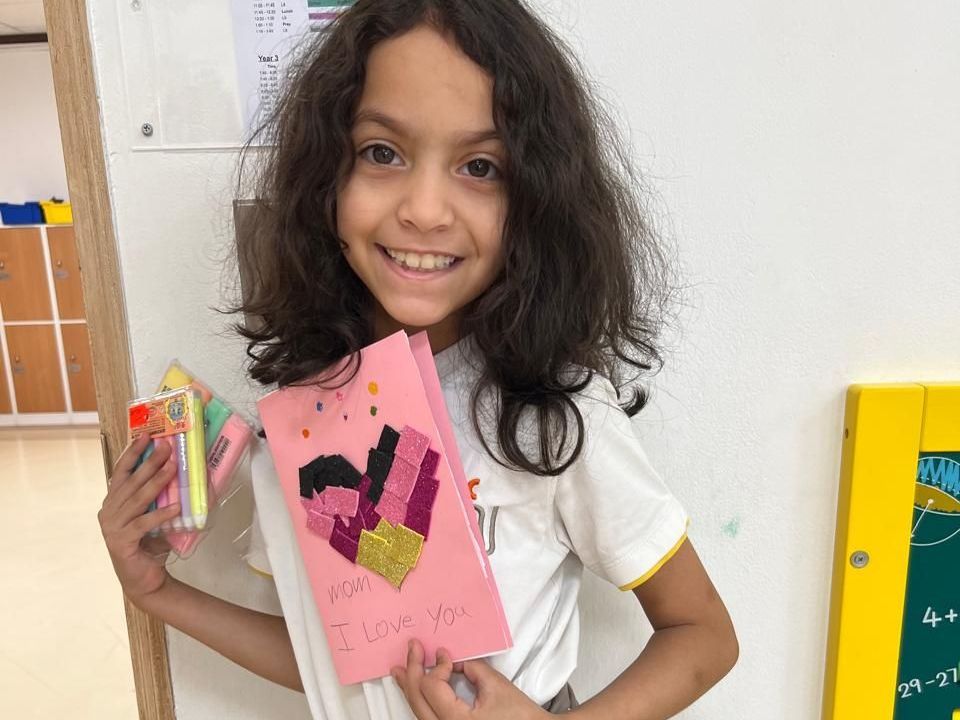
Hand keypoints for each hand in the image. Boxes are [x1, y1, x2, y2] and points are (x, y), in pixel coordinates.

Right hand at [98, 434, 180, 603]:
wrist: (144, 579)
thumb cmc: (149, 544)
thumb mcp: (151, 514)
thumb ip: (156, 495)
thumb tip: (177, 468)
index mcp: (112, 502)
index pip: (121, 472)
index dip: (132, 453)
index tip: (146, 435)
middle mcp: (108, 512)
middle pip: (131, 482)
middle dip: (149, 462)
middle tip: (166, 447)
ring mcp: (112, 527)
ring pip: (138, 499)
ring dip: (157, 482)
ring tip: (173, 468)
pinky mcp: (122, 542)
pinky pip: (144, 523)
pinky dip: (161, 514)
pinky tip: (176, 507)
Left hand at [392, 640, 549, 719]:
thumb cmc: (519, 715)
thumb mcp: (495, 684)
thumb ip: (470, 668)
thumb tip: (451, 661)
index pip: (432, 686)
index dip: (437, 666)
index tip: (445, 654)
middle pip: (418, 700)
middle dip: (412, 670)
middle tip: (412, 647)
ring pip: (418, 711)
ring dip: (408, 686)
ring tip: (400, 669)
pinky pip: (426, 717)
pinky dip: (419, 699)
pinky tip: (413, 687)